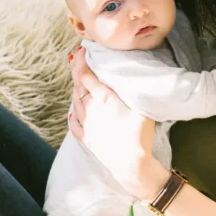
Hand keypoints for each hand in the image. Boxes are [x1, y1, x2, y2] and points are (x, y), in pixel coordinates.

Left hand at [68, 47, 169, 200]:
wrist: (130, 164)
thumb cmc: (139, 134)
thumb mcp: (143, 108)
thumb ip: (137, 90)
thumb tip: (137, 75)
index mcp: (104, 99)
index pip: (87, 76)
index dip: (82, 61)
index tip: (81, 50)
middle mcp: (91, 110)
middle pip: (78, 87)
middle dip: (76, 71)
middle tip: (75, 59)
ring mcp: (87, 125)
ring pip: (75, 103)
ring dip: (75, 89)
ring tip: (77, 81)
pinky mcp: (87, 139)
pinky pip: (75, 124)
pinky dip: (72, 115)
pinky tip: (72, 112)